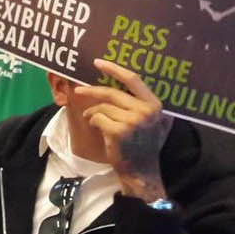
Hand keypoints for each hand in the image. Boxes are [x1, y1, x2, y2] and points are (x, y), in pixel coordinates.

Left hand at [75, 59, 171, 200]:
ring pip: (102, 107)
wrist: (141, 171)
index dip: (114, 68)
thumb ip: (143, 104)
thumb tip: (122, 80)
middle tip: (80, 90)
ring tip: (95, 121)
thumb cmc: (144, 145)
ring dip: (94, 112)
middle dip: (92, 90)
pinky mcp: (118, 131)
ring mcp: (132, 121)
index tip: (98, 62)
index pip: (133, 79)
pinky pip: (97, 118)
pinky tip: (99, 130)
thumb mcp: (154, 122)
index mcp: (155, 104)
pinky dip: (93, 122)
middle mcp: (146, 110)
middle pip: (112, 92)